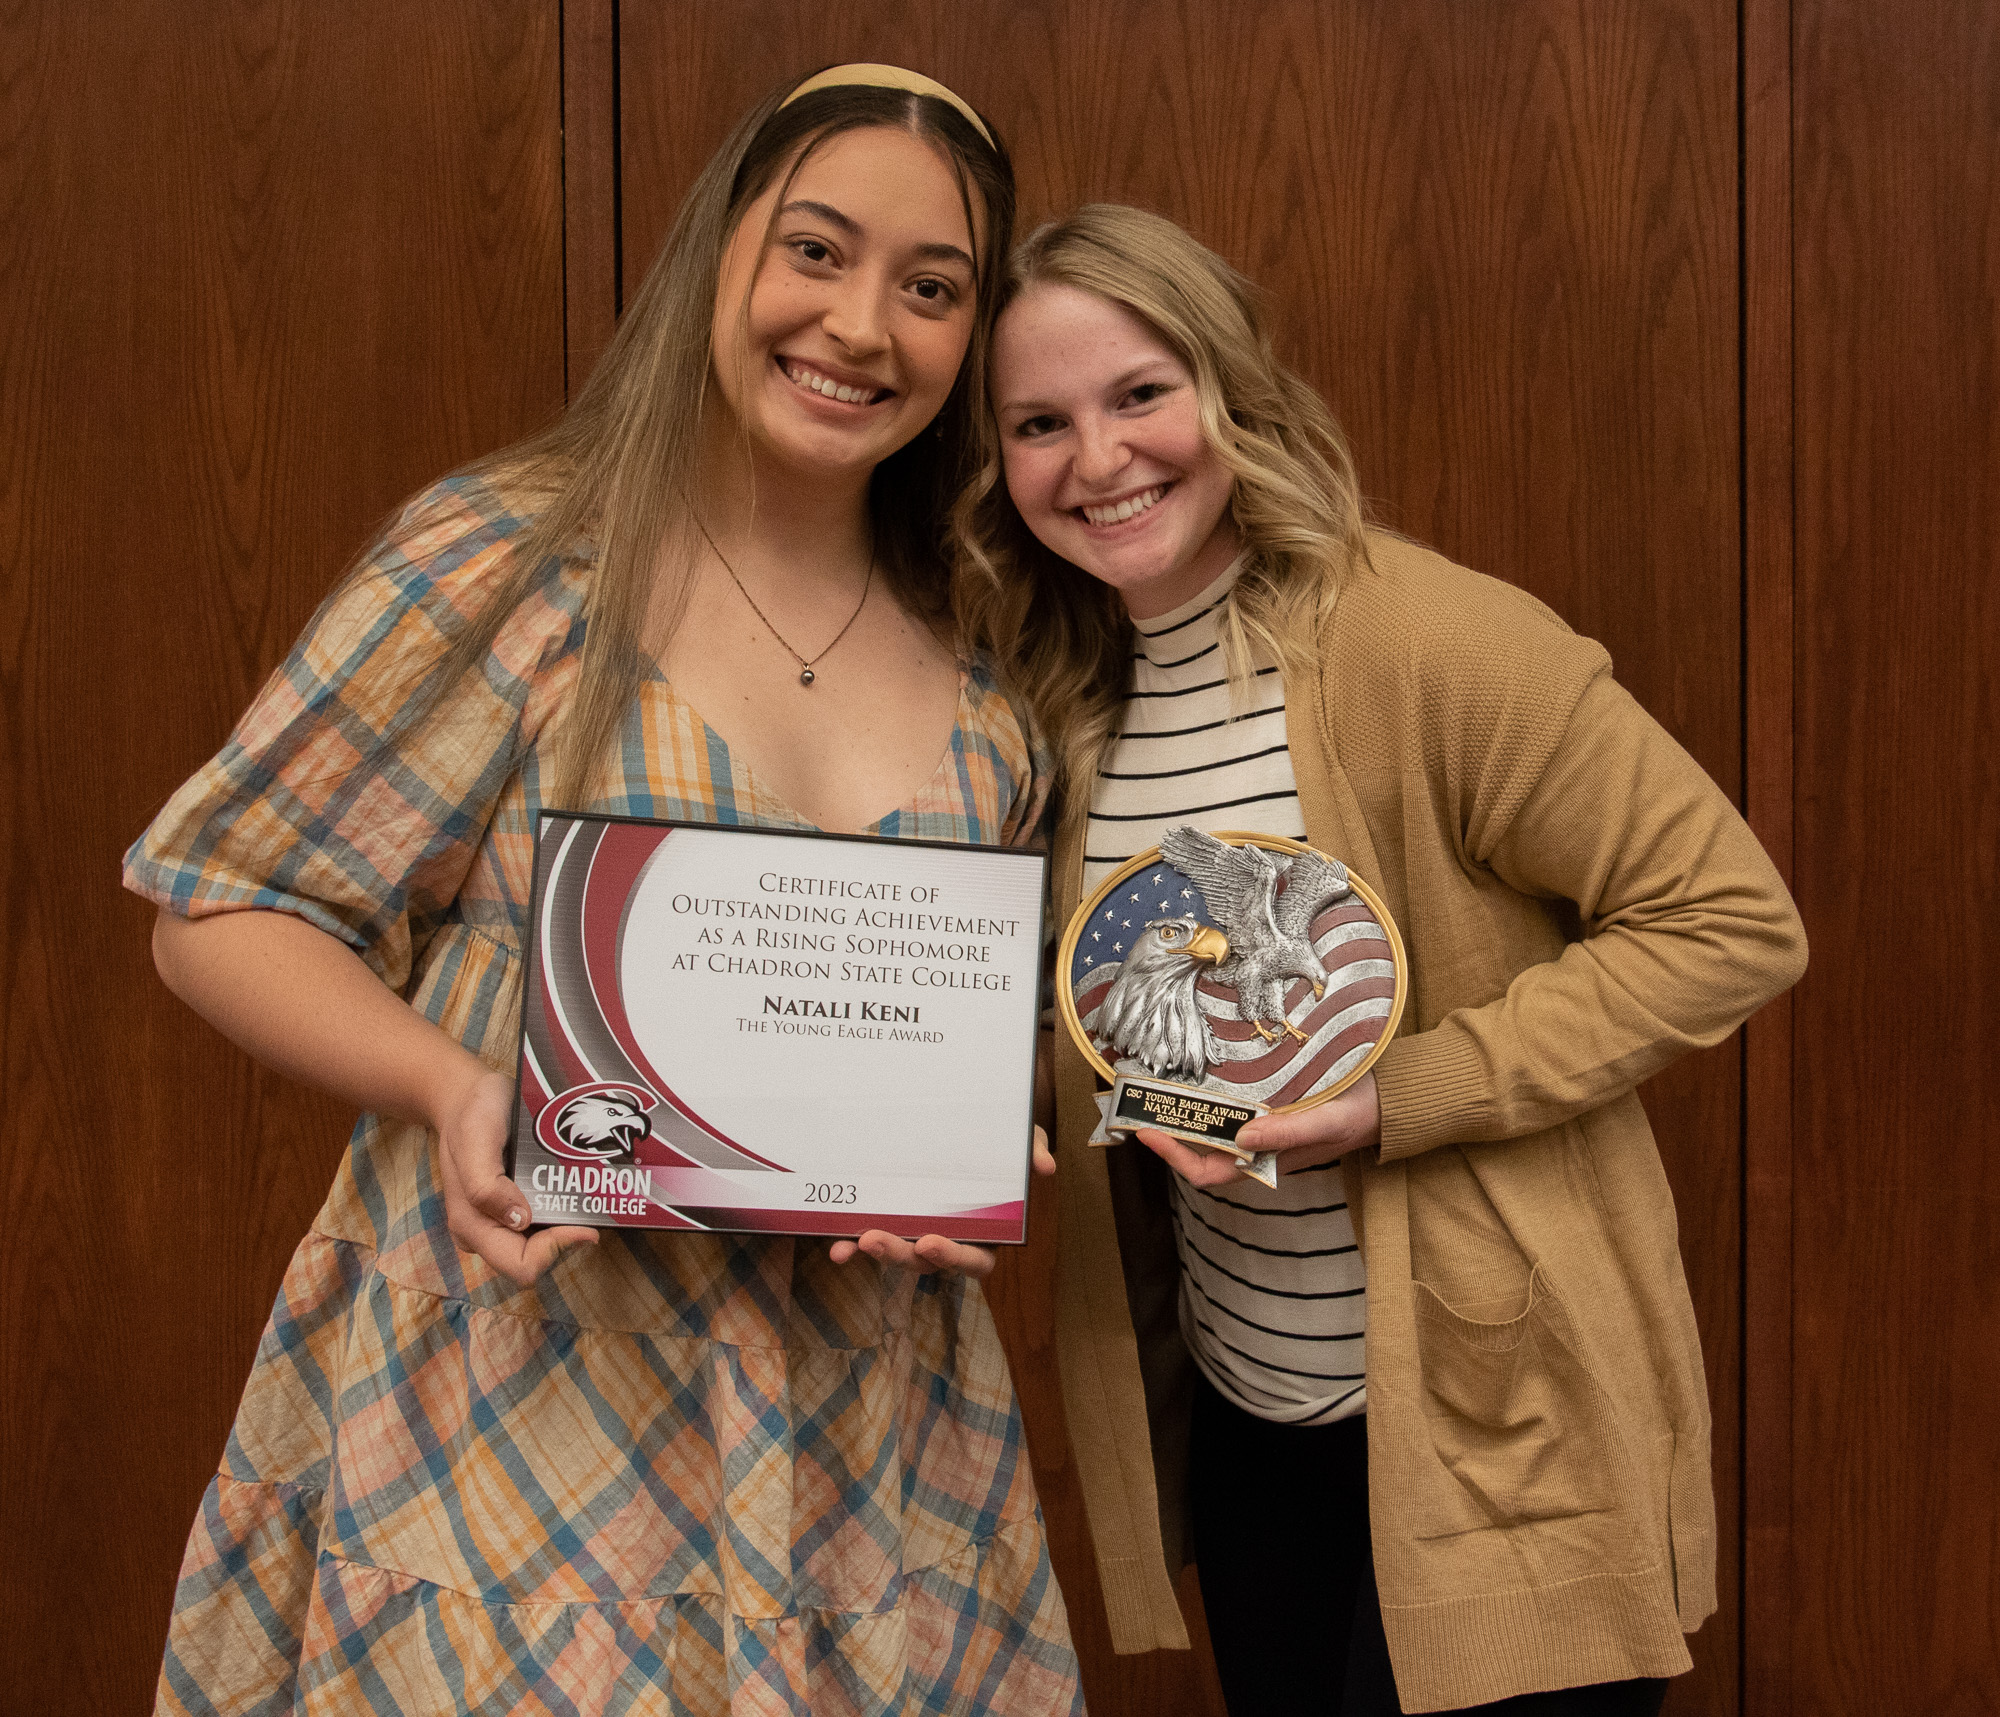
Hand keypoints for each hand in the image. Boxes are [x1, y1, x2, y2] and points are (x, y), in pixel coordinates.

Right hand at [436, 1063, 597, 1285]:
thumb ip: (485, 1184)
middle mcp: (486, 1230)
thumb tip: (520, 1220)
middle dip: (567, 1237)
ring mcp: (499, 1221)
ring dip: (569, 1223)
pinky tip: (579, 1186)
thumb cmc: (469, 1114)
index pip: (520, 1264)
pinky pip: (543, 1221)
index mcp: (471, 1224)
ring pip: (543, 1243)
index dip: (555, 1250)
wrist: (463, 1097)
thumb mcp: (474, 1138)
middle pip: (536, 1259)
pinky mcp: (513, 1207)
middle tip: (595, 1202)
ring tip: (592, 1192)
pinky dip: (563, 1209)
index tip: (586, 1225)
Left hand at [830, 1125, 1056, 1278]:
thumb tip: (1045, 1166)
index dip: (954, 1257)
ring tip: (852, 1241)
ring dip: (875, 1252)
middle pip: (926, 1262)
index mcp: (986, 1232)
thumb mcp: (1019, 1140)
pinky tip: (836, 1240)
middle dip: (900, 1254)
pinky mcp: (892, 1220)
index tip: (932, 1242)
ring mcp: (918, 1233)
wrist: (968, 1123)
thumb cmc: (999, 1141)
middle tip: (875, 1239)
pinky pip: (872, 1238)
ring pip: (897, 1254)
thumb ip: (1032, 1150)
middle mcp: (950, 1239)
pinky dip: (853, 1242)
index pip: (976, 1260)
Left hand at [1136, 1073, 1380, 1187]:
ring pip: (1212, 1126)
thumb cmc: (1360, 1113)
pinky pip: (1230, 1106)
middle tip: (1140, 1098)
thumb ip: (1287, 1133)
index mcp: (1266, 1160)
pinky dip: (1209, 1094)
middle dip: (1169, 1129)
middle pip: (1201, 1148)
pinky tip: (1198, 1070)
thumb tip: (1239, 1137)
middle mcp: (1257, 1146)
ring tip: (1158, 1083)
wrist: (1391, 1097)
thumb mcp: (1326, 1122)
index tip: (1148, 1130)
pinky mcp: (1270, 1104)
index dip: (1174, 1156)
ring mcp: (1262, 1126)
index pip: (1208, 1172)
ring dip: (1185, 1111)